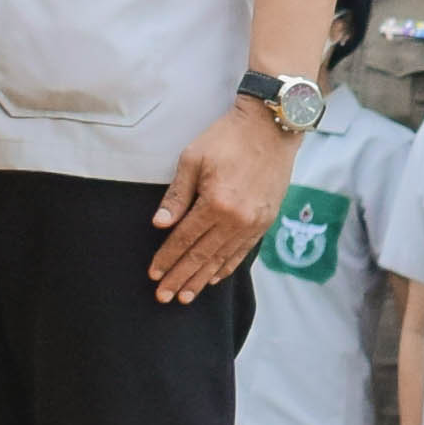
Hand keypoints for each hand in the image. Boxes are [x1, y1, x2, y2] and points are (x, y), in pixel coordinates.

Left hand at [148, 98, 294, 301]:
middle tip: (163, 296)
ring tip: (186, 296)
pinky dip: (227, 266)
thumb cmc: (228, 137)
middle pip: (202, 255)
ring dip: (201, 279)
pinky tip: (214, 278)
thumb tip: (160, 224)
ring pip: (222, 258)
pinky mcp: (265, 220)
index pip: (184, 238)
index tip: (153, 274)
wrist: (271, 128)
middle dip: (180, 277)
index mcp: (215, 202)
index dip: (167, 257)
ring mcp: (254, 222)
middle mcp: (236, 218)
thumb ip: (177, 195)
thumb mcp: (193, 158)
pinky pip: (243, 251)